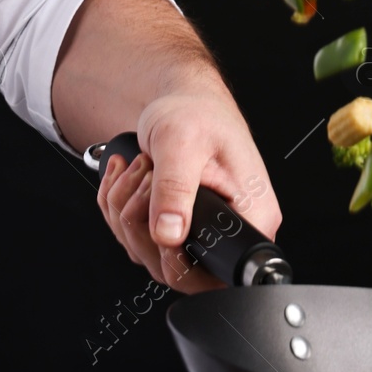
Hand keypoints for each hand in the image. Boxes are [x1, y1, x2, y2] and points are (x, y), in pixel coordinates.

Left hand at [95, 84, 282, 293]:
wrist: (183, 101)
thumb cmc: (196, 113)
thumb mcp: (182, 143)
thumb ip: (174, 188)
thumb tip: (169, 233)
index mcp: (250, 213)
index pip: (218, 269)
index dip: (179, 256)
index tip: (160, 218)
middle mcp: (231, 229)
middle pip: (176, 271)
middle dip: (141, 226)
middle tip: (145, 179)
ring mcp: (201, 232)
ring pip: (150, 257)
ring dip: (126, 212)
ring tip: (140, 169)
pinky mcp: (177, 229)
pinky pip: (137, 241)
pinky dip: (121, 209)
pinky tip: (130, 178)